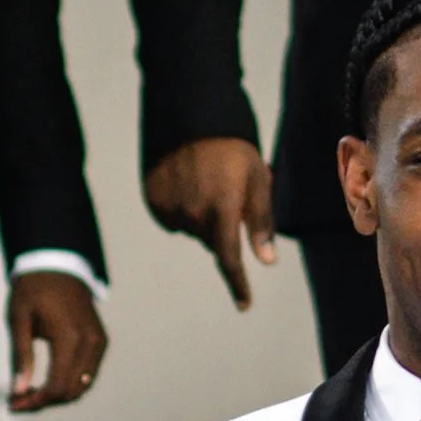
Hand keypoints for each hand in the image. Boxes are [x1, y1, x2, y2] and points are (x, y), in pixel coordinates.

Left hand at [7, 268, 107, 412]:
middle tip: (18, 400)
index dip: (35, 402)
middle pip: (71, 392)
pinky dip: (70, 383)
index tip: (14, 404)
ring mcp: (99, 343)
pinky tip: (48, 379)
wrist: (57, 264)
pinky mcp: (100, 341)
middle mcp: (90, 343)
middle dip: (44, 402)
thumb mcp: (19, 320)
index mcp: (69, 338)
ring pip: (82, 387)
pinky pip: (88, 374)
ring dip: (57, 395)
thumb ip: (20, 357)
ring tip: (31, 391)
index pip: (57, 387)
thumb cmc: (33, 288)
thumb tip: (19, 390)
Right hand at [144, 136, 277, 308]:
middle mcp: (193, 214)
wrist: (189, 116)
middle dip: (222, 228)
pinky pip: (172, 218)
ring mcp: (170, 208)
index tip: (244, 305)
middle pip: (211, 241)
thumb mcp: (258, 178)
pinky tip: (186, 182)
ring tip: (204, 181)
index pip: (229, 258)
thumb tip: (267, 260)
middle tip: (227, 194)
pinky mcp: (153, 200)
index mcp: (222, 209)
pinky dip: (182, 208)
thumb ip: (261, 221)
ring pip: (191, 231)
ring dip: (201, 217)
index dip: (237, 284)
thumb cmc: (233, 147)